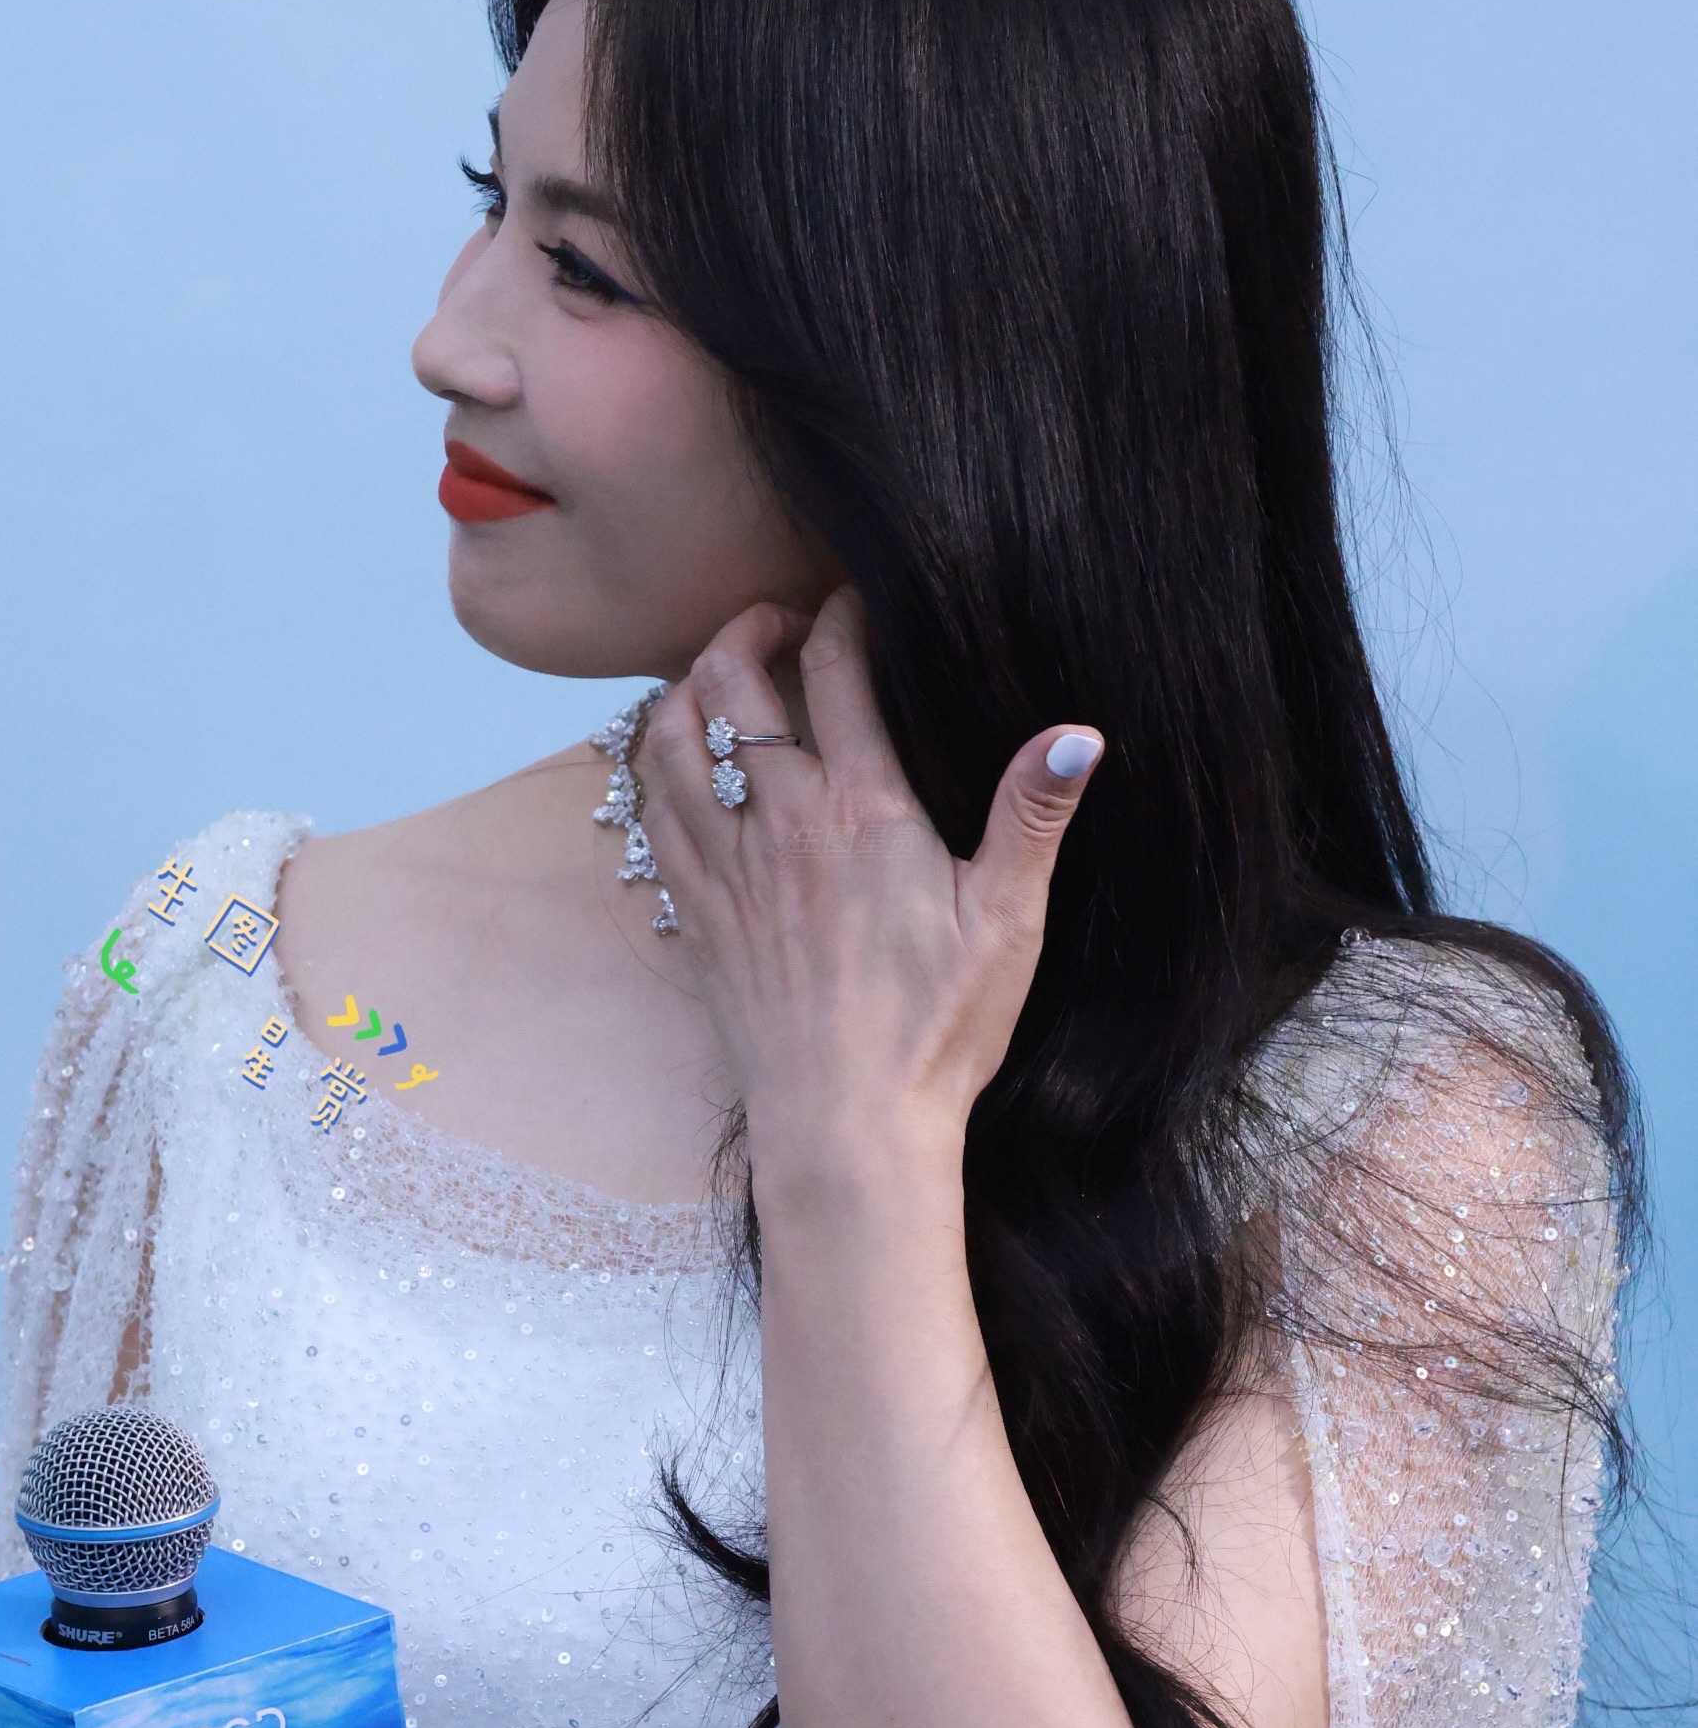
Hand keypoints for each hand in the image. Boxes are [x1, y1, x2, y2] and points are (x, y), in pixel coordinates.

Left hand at [643, 586, 1102, 1177]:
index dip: (843, 615)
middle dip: (749, 629)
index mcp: (864, 811)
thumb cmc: (935, 1032)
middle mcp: (781, 825)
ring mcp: (728, 868)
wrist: (847, 1125)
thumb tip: (1077, 732)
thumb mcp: (1007, 922)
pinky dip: (653, 765)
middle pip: (733, 683)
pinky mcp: (697, 915)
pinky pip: (650, 813)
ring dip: (687, 687)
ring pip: (670, 740)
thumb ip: (1032, 816)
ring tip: (718, 676)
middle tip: (780, 622)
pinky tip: (678, 762)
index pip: (837, 670)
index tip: (853, 601)